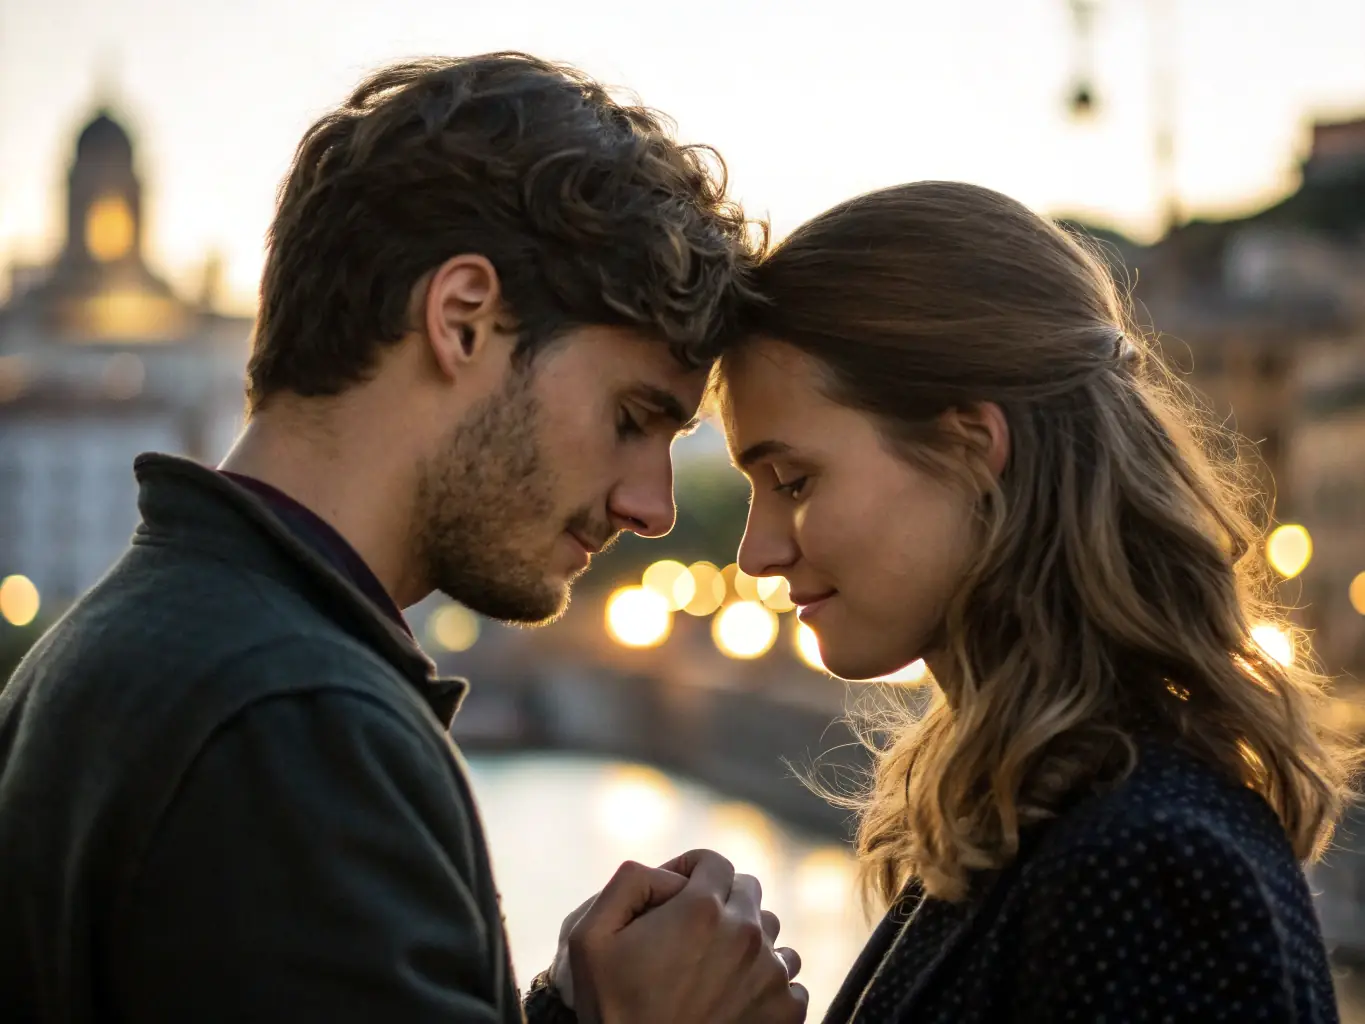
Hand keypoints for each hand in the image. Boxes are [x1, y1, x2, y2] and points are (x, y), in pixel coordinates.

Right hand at [566, 849, 806, 1023]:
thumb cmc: (612, 1007)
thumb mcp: (590, 935)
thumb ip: (629, 882)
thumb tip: (668, 872)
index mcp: (702, 908)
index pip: (714, 862)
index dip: (690, 872)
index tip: (675, 897)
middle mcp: (746, 934)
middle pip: (747, 892)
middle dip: (721, 902)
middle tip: (691, 935)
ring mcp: (771, 974)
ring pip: (773, 934)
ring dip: (749, 942)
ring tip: (716, 968)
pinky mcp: (785, 1012)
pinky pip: (791, 980)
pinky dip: (768, 985)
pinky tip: (738, 998)